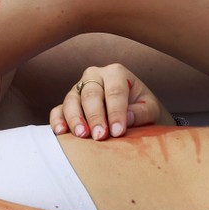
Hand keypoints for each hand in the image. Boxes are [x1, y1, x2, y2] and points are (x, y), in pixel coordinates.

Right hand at [50, 63, 172, 139]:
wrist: (134, 113)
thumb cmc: (142, 109)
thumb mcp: (150, 108)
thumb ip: (141, 112)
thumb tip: (126, 118)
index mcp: (115, 73)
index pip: (114, 92)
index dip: (115, 112)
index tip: (118, 131)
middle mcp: (94, 76)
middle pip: (90, 94)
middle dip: (95, 116)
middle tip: (100, 136)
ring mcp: (78, 88)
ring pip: (71, 100)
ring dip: (75, 118)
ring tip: (82, 135)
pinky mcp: (68, 103)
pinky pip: (58, 109)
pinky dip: (57, 120)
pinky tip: (60, 132)